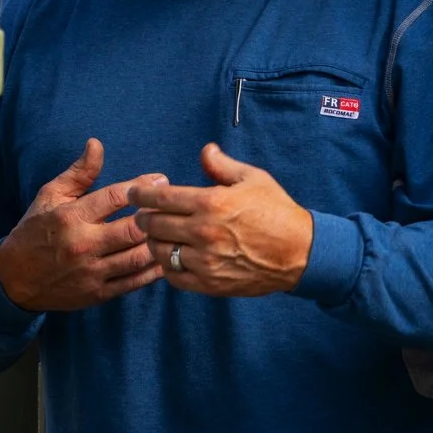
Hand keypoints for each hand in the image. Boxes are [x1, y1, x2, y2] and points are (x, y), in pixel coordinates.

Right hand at [0, 138, 167, 311]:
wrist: (12, 280)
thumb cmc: (34, 231)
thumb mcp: (50, 196)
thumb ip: (78, 173)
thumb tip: (96, 144)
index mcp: (71, 217)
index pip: (116, 197)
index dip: (143, 186)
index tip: (161, 180)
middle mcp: (83, 245)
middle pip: (133, 230)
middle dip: (157, 216)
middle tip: (171, 207)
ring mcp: (91, 272)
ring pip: (138, 258)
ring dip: (159, 243)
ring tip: (171, 230)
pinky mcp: (98, 294)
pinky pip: (134, 282)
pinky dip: (154, 271)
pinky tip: (164, 256)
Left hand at [129, 144, 313, 297]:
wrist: (300, 252)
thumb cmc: (277, 211)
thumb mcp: (253, 179)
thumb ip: (222, 166)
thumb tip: (205, 150)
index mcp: (211, 202)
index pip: (161, 198)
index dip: (140, 195)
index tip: (132, 194)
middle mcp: (203, 231)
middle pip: (154, 225)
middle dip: (142, 218)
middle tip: (142, 216)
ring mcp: (205, 260)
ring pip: (160, 251)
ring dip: (153, 243)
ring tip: (156, 237)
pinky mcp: (209, 282)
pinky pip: (174, 276)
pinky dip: (167, 267)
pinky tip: (172, 258)